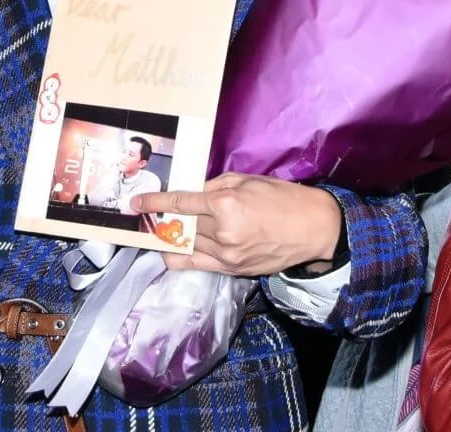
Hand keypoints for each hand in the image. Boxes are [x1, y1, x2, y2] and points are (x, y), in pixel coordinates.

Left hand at [131, 172, 341, 276]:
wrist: (312, 229)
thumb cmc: (282, 198)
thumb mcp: (246, 180)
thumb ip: (215, 186)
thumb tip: (192, 192)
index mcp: (226, 204)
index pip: (181, 203)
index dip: (155, 203)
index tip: (137, 204)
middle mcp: (222, 231)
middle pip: (181, 225)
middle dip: (162, 220)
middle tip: (146, 215)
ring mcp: (227, 254)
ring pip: (186, 245)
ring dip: (169, 238)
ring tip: (157, 230)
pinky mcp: (232, 269)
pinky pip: (196, 265)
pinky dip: (179, 258)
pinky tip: (169, 251)